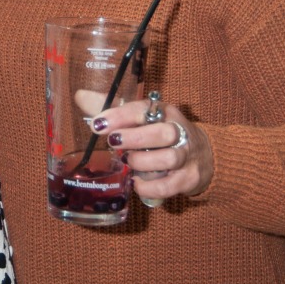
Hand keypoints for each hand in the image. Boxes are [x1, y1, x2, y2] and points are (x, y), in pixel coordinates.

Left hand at [92, 98, 213, 202]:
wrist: (203, 156)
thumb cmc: (161, 135)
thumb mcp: (142, 119)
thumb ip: (113, 109)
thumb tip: (81, 96)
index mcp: (164, 112)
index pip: (143, 109)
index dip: (120, 116)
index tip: (98, 124)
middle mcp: (178, 131)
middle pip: (162, 133)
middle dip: (134, 139)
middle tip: (114, 142)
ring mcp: (187, 156)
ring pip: (168, 159)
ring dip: (142, 162)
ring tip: (129, 163)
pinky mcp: (189, 178)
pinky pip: (168, 185)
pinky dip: (148, 186)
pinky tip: (137, 182)